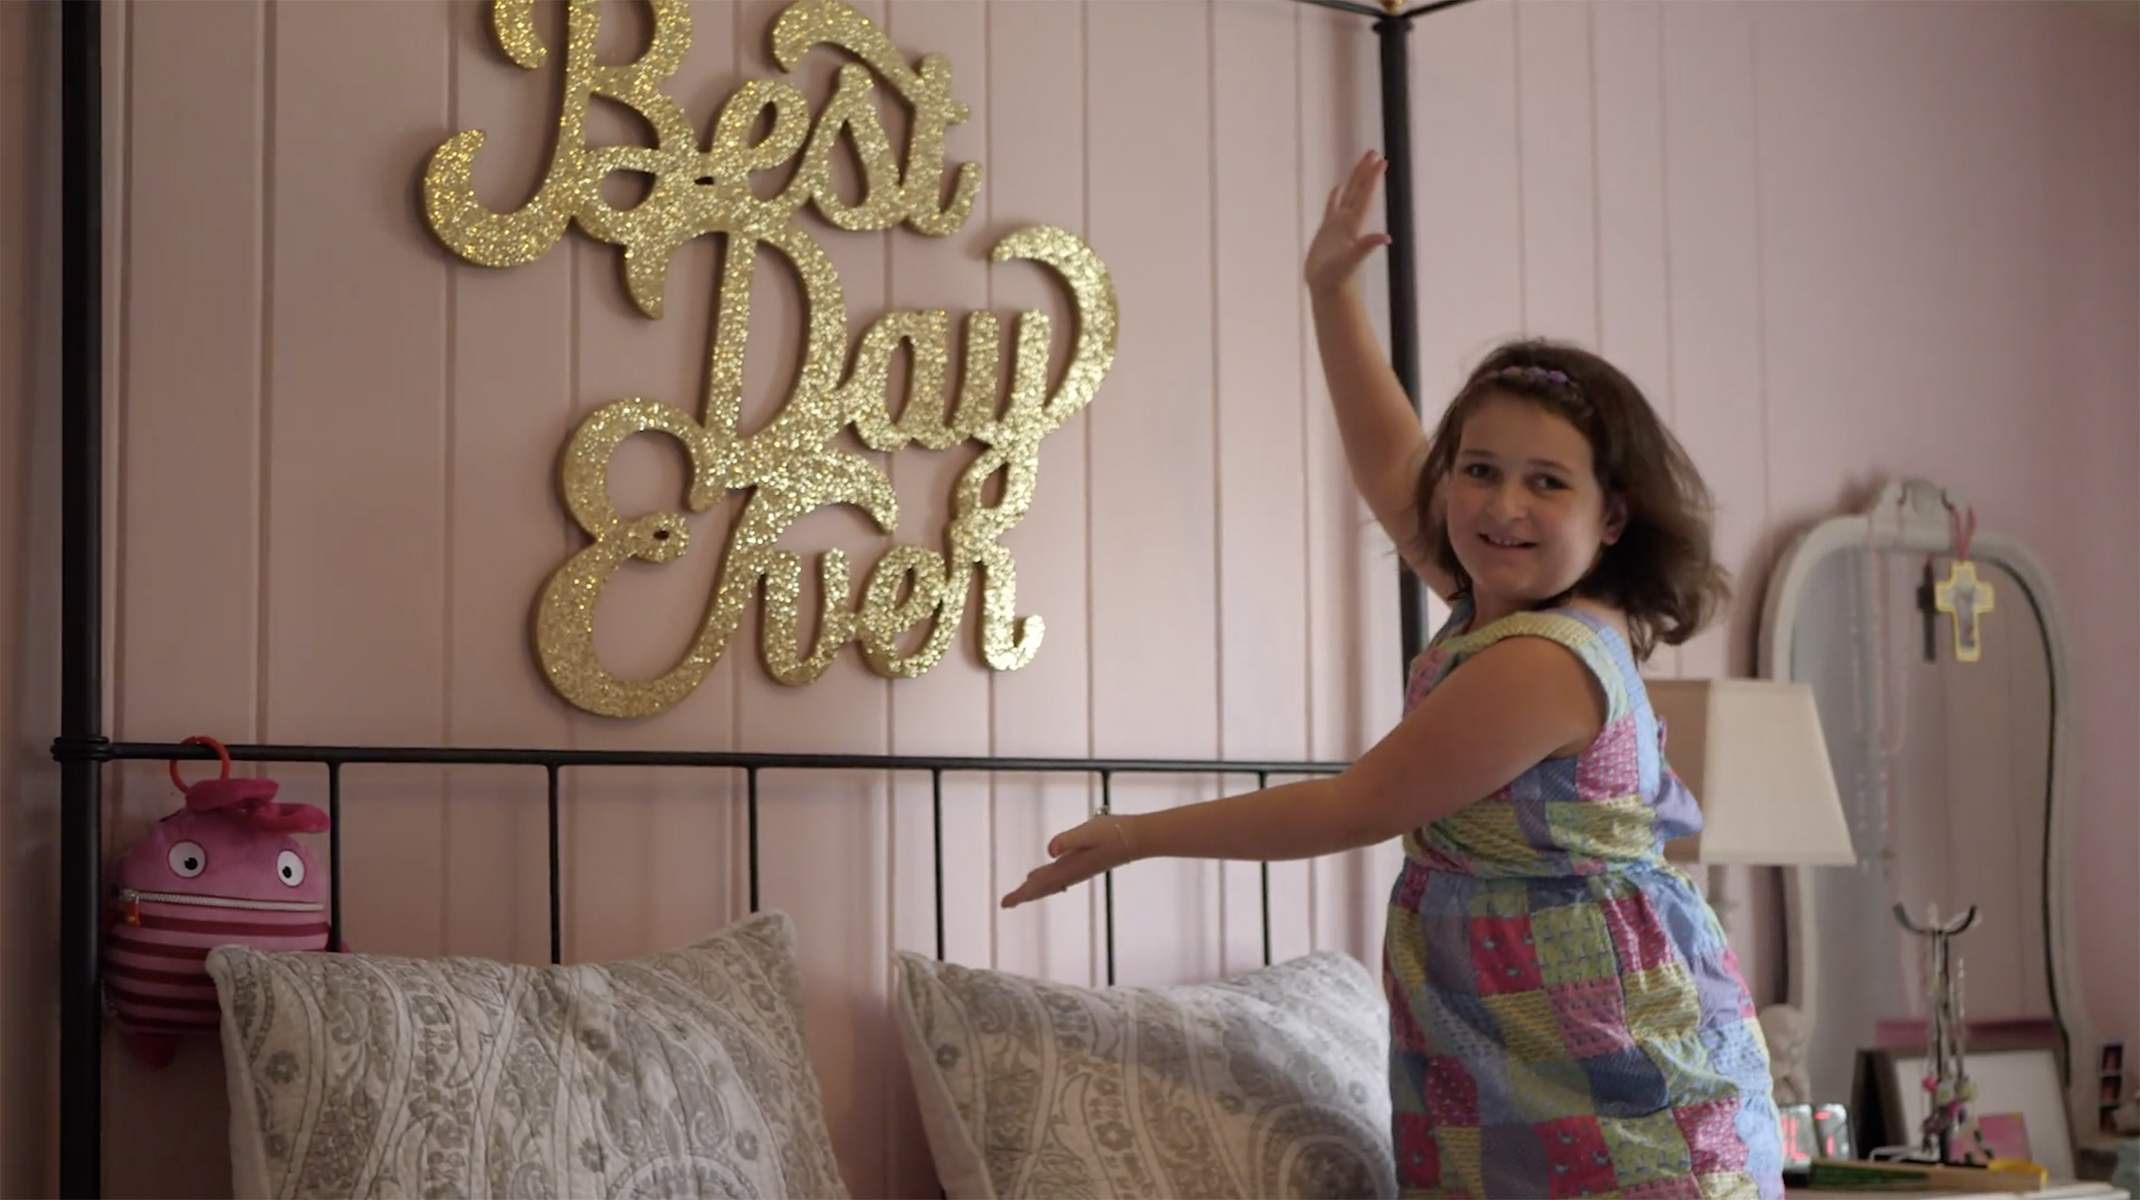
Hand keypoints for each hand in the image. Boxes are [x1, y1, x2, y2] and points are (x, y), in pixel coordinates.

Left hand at [999, 815, 1137, 907]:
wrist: (1138, 839)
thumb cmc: (1114, 832)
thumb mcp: (1088, 831)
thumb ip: (1068, 840)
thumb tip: (1049, 850)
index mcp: (1070, 867)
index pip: (1040, 883)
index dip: (1022, 893)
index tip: (1005, 904)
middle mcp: (1073, 872)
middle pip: (1044, 887)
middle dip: (1025, 894)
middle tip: (1007, 903)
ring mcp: (1081, 869)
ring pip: (1052, 883)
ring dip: (1036, 889)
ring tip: (1023, 891)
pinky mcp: (1087, 864)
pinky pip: (1061, 877)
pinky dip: (1049, 881)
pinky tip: (1050, 879)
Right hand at [1304, 150, 1391, 296]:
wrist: (1330, 292)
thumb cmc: (1339, 279)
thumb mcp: (1352, 261)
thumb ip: (1367, 247)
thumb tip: (1385, 239)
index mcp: (1354, 225)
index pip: (1365, 197)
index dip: (1373, 178)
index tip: (1381, 160)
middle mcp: (1349, 222)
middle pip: (1359, 191)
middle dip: (1366, 172)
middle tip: (1374, 152)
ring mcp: (1338, 226)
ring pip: (1348, 196)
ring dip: (1355, 179)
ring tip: (1362, 162)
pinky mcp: (1327, 233)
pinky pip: (1332, 208)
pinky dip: (1335, 197)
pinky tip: (1338, 188)